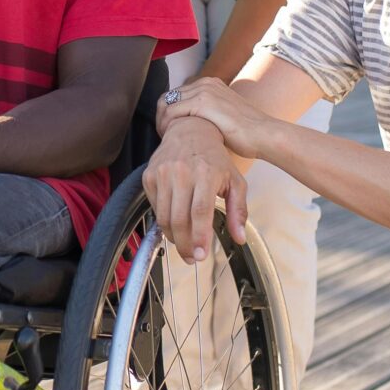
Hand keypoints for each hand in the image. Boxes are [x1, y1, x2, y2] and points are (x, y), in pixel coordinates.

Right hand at [143, 115, 247, 262]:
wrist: (190, 130)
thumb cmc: (215, 159)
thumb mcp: (235, 181)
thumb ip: (239, 211)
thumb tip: (239, 238)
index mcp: (206, 173)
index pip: (200, 211)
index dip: (199, 236)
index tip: (201, 256)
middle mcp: (182, 172)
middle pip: (179, 219)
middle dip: (185, 244)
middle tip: (192, 258)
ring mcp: (162, 173)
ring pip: (164, 217)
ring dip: (174, 238)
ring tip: (184, 247)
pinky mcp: (149, 176)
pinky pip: (155, 208)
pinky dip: (164, 222)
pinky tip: (175, 226)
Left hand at [158, 77, 276, 156]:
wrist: (264, 134)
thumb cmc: (247, 134)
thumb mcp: (223, 117)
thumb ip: (207, 115)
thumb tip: (191, 127)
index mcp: (210, 84)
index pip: (176, 95)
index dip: (168, 114)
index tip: (169, 131)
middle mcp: (205, 83)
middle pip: (167, 97)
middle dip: (162, 117)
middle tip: (164, 136)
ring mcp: (204, 91)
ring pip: (166, 104)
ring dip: (162, 123)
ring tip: (166, 139)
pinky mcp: (203, 103)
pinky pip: (172, 112)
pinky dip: (166, 126)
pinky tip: (171, 139)